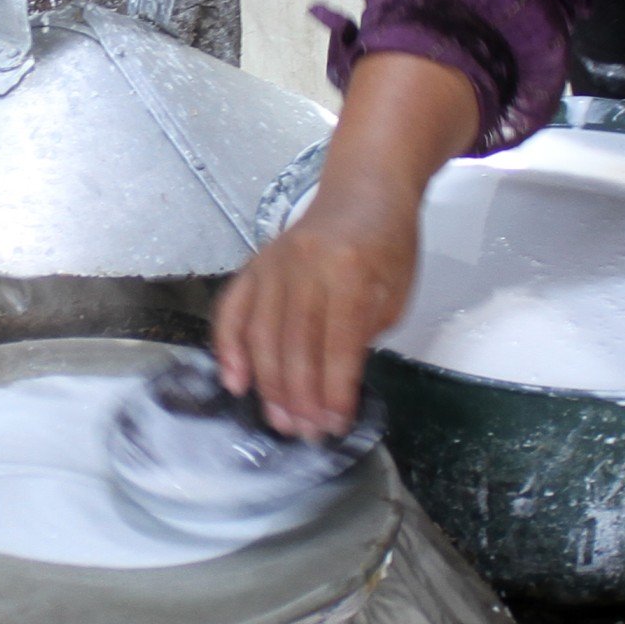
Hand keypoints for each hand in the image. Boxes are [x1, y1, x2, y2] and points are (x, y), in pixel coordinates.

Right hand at [211, 51, 477, 438]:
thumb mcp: (395, 293)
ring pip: (261, 337)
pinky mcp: (254, 266)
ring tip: (280, 420)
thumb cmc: (387, 243)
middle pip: (293, 347)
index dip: (334, 393)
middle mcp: (303, 266)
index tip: (335, 424)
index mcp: (349, 271)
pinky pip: (232, 311)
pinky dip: (229, 348)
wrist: (365, 190)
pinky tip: (236, 380)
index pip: (336, 347)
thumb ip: (364, 335)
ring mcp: (273, 265)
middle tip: (306, 433)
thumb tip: (332, 387)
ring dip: (269, 387)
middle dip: (300, 399)